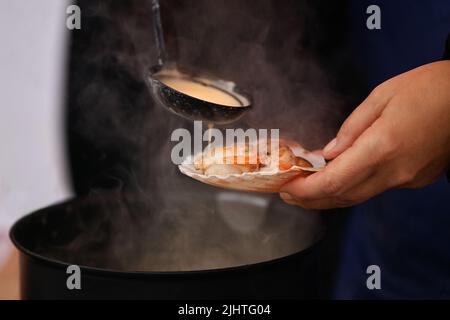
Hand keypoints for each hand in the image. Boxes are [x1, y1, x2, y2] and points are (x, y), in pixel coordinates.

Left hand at [280, 61, 449, 208]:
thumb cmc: (431, 88)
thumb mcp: (382, 96)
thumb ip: (351, 128)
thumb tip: (328, 152)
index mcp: (382, 147)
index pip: (333, 181)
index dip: (305, 189)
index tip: (286, 187)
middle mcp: (394, 171)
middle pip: (342, 196)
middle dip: (310, 198)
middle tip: (288, 193)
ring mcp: (407, 179)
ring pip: (358, 197)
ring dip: (328, 197)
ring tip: (305, 191)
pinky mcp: (415, 179)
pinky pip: (375, 188)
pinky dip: (351, 187)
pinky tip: (338, 178)